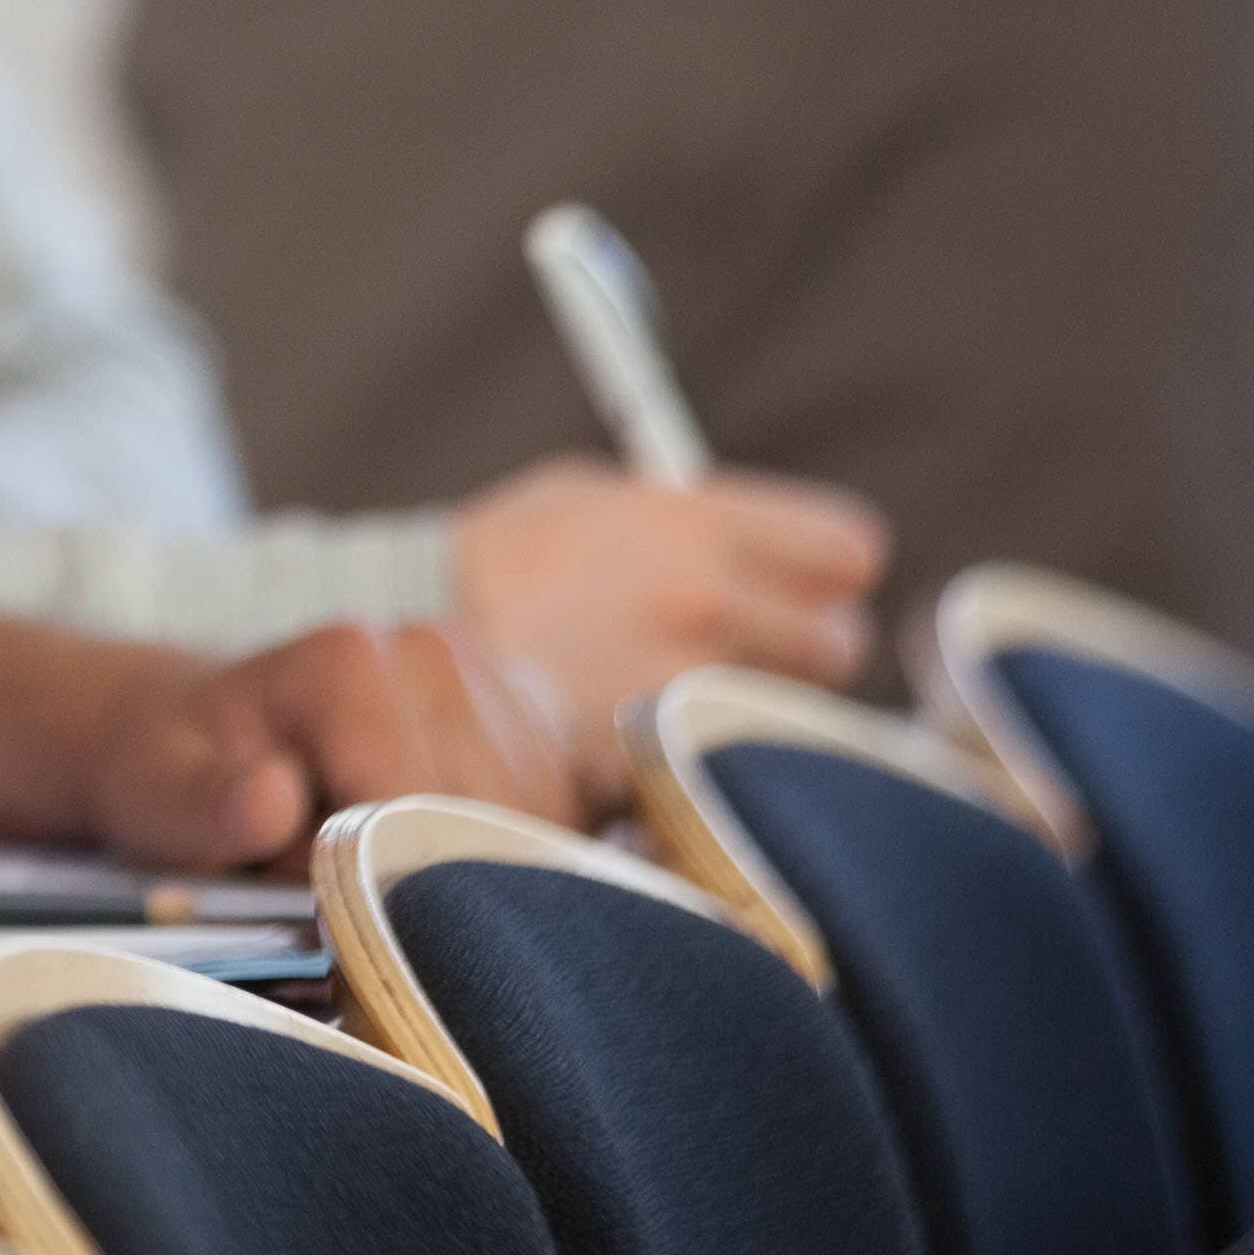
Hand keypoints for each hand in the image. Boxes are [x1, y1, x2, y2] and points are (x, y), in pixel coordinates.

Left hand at [73, 619, 586, 871]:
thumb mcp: (153, 790)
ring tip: (389, 867)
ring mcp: (497, 675)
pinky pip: (570, 814)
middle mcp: (437, 650)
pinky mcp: (535, 713)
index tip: (329, 916)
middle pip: (492, 820)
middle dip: (431, 884)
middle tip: (351, 895)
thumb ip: (207, 805)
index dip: (378, 886)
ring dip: (480, 875)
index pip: (416, 810)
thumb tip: (273, 800)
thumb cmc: (177, 769)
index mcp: (349, 660)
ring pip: (545, 824)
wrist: (202, 726)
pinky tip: (455, 862)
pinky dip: (524, 859)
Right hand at [450, 458, 890, 789]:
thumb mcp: (595, 497)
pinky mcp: (650, 757)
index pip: (847, 550)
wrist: (406, 635)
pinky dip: (694, 751)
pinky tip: (645, 728)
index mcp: (698, 524)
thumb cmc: (505, 559)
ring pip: (783, 708)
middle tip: (743, 641)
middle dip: (800, 643)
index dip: (828, 567)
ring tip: (682, 686)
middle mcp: (704, 603)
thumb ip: (695, 518)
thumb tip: (779, 546)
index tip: (803, 577)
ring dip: (751, 699)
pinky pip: (715, 758)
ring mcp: (680, 685)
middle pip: (836, 642)